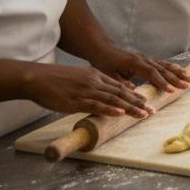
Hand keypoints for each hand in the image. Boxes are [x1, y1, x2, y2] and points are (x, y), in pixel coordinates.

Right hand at [24, 64, 160, 118]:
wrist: (37, 78)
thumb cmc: (55, 81)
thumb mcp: (78, 79)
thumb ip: (91, 87)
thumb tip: (100, 98)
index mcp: (96, 76)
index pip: (120, 86)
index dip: (135, 94)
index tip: (147, 101)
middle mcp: (95, 81)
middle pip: (121, 92)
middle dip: (138, 102)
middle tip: (152, 110)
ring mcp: (86, 91)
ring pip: (113, 99)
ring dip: (130, 107)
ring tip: (143, 113)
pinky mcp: (76, 100)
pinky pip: (96, 105)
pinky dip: (110, 109)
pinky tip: (121, 113)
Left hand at [90, 47, 189, 94]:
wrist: (105, 51)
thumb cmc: (106, 64)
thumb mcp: (109, 76)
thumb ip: (121, 84)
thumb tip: (134, 91)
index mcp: (135, 63)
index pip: (151, 73)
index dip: (162, 82)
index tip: (171, 90)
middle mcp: (144, 60)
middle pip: (163, 69)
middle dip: (176, 77)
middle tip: (187, 85)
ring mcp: (147, 59)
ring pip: (166, 65)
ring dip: (178, 72)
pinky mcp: (148, 60)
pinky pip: (163, 64)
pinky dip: (174, 68)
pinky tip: (182, 72)